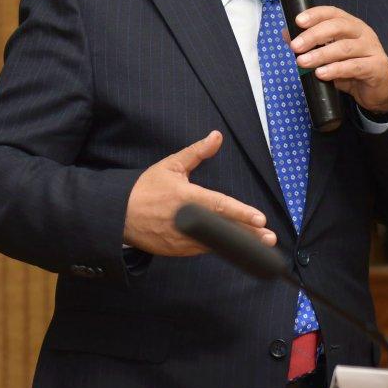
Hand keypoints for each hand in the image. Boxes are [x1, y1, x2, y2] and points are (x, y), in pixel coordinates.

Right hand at [124, 131, 276, 255]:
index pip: (220, 206)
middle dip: (248, 236)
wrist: (119, 214)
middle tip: (268, 238)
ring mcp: (181, 240)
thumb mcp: (170, 165)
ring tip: (258, 244)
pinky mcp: (177, 251)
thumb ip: (196, 152)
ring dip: (236, 243)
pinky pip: (201, 249)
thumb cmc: (145, 188)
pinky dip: (216, 246)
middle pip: (223, 231)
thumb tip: (216, 137)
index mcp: (187, 198)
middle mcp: (186, 222)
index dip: (241, 214)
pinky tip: (231, 245)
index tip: (260, 219)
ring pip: (214, 244)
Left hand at [288, 6, 387, 114]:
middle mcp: (363, 33)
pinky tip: (322, 73)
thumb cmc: (353, 68)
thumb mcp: (330, 55)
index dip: (315, 14)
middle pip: (338, 27)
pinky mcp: (376, 67)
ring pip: (344, 48)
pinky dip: (336, 69)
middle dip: (314, 35)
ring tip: (303, 62)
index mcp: (351, 25)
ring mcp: (372, 49)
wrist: (379, 90)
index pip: (333, 13)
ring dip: (321, 54)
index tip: (298, 21)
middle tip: (296, 46)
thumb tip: (287, 34)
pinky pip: (354, 67)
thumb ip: (311, 44)